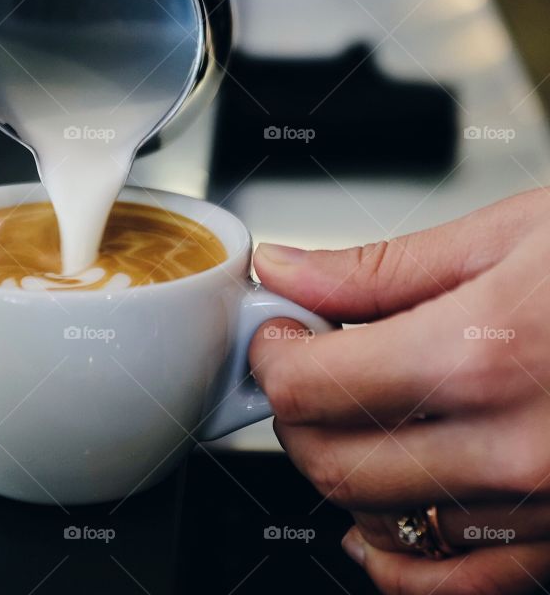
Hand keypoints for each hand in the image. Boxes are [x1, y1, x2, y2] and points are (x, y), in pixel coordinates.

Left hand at [249, 189, 549, 594]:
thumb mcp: (508, 235)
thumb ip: (381, 268)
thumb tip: (292, 271)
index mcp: (483, 355)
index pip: (312, 387)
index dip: (273, 356)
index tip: (279, 333)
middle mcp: (514, 448)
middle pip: (331, 462)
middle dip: (293, 413)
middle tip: (304, 366)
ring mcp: (549, 511)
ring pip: (379, 527)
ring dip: (339, 471)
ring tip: (354, 416)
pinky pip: (454, 588)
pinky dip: (399, 559)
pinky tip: (387, 515)